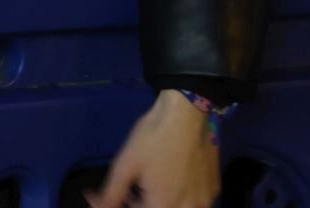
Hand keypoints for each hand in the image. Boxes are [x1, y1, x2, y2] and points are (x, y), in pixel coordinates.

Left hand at [86, 90, 219, 207]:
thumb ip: (111, 193)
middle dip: (140, 206)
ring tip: (149, 186)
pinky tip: (170, 180)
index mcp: (164, 206)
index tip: (108, 196)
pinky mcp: (214, 190)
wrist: (188, 112)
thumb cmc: (154, 137)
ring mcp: (204, 201)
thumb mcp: (126, 164)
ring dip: (160, 204)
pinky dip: (178, 198)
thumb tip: (96, 204)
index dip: (120, 205)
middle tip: (131, 193)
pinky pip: (193, 202)